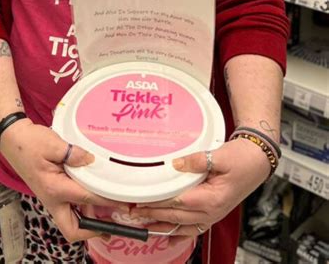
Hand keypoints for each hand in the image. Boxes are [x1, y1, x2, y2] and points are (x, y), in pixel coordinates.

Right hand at [0, 119, 127, 241]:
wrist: (12, 139)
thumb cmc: (29, 142)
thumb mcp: (52, 144)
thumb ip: (73, 154)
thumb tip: (91, 161)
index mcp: (54, 189)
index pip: (86, 199)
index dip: (107, 201)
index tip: (124, 203)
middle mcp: (52, 199)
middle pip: (72, 229)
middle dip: (91, 231)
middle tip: (111, 223)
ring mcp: (51, 198)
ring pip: (71, 220)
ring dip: (88, 217)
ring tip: (108, 208)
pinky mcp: (51, 192)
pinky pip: (69, 206)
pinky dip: (82, 205)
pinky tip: (92, 192)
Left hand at [129, 138, 270, 237]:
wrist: (257, 161)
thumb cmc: (242, 159)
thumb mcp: (220, 156)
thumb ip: (196, 161)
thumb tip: (175, 165)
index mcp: (211, 199)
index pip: (176, 203)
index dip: (156, 203)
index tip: (139, 201)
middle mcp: (211, 212)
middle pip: (176, 216)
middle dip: (153, 215)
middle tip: (132, 212)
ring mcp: (212, 215)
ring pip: (182, 225)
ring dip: (162, 225)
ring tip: (142, 224)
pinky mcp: (212, 213)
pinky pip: (193, 228)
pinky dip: (179, 233)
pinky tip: (167, 235)